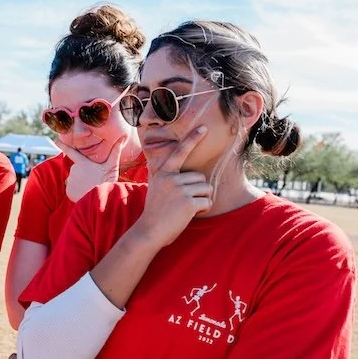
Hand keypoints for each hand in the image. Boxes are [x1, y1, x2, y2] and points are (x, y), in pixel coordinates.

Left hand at [56, 138, 124, 202]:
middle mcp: (74, 170)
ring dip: (80, 182)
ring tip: (89, 186)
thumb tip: (122, 139)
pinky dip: (77, 191)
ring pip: (73, 180)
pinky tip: (85, 192)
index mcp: (83, 163)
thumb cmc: (107, 182)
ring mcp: (70, 181)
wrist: (101, 199)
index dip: (63, 145)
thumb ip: (115, 152)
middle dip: (83, 173)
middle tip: (93, 179)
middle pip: (76, 169)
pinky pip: (72, 189)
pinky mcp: (68, 191)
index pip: (71, 152)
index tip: (56, 140)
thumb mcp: (112, 166)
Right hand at [137, 126, 211, 245]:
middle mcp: (171, 178)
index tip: (203, 128)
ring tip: (186, 208)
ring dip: (202, 200)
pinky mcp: (188, 203)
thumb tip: (154, 162)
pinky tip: (191, 215)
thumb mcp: (153, 187)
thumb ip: (159, 174)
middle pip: (200, 177)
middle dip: (198, 190)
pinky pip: (208, 202)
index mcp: (164, 173)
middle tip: (184, 202)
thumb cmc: (154, 211)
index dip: (192, 139)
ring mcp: (180, 190)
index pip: (180, 152)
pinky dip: (204, 210)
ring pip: (206, 189)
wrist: (149, 230)